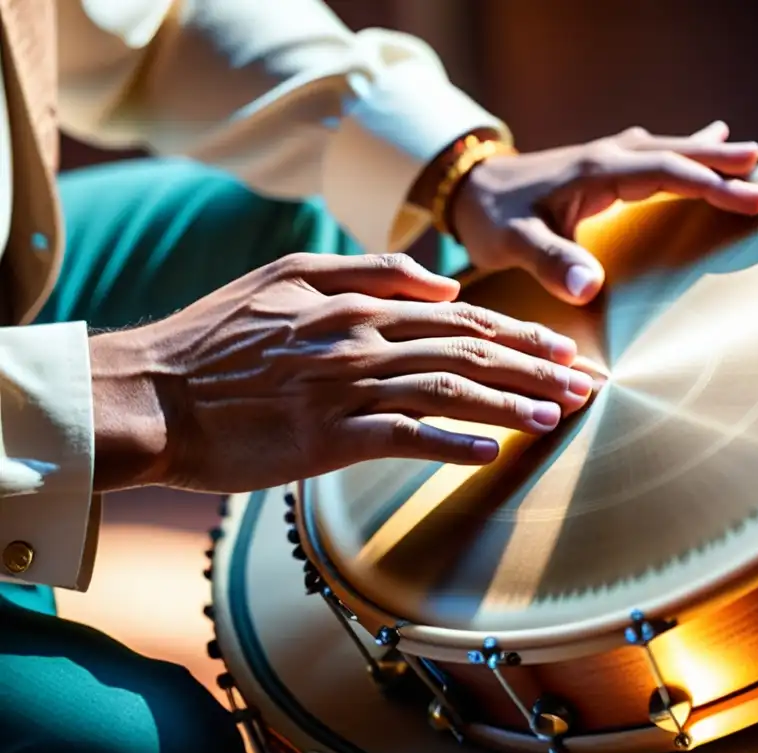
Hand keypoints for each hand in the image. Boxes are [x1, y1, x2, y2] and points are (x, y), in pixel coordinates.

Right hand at [89, 253, 592, 493]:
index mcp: (355, 303)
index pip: (459, 317)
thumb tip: (441, 282)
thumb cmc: (213, 337)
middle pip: (468, 351)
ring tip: (558, 418)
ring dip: (510, 405)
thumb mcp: (284, 276)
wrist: (149, 393)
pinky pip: (403, 438)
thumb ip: (368, 271)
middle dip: (534, 368)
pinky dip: (452, 443)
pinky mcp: (326, 438)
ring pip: (448, 390)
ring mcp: (345, 389)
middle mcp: (360, 340)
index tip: (564, 350)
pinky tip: (492, 453)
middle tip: (586, 385)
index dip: (518, 334)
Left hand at [451, 121, 757, 304]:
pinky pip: (651, 155)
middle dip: (718, 162)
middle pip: (672, 153)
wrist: (466, 189)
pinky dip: (681, 152)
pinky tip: (703, 140)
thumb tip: (590, 287)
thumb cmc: (490, 218)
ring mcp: (603, 161)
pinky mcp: (599, 170)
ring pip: (665, 150)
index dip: (707, 184)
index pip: (662, 172)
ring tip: (747, 154)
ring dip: (705, 153)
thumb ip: (550, 261)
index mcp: (594, 174)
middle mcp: (604, 159)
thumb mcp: (512, 243)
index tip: (749, 198)